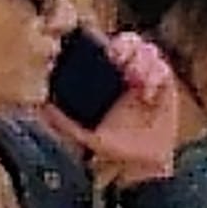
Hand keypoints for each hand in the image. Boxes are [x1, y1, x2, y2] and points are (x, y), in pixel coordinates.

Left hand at [50, 33, 178, 184]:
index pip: (115, 45)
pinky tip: (147, 95)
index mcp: (113, 76)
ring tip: (136, 80)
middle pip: (134, 41)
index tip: (109, 54)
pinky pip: (164, 70)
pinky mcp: (165, 88)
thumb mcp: (85, 134)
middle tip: (121, 61)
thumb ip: (64, 121)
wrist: (141, 166)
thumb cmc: (114, 147)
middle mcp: (132, 72)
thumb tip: (41, 106)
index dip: (114, 43)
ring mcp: (150, 78)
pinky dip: (156, 77)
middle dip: (128, 45)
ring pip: (150, 51)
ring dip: (143, 61)